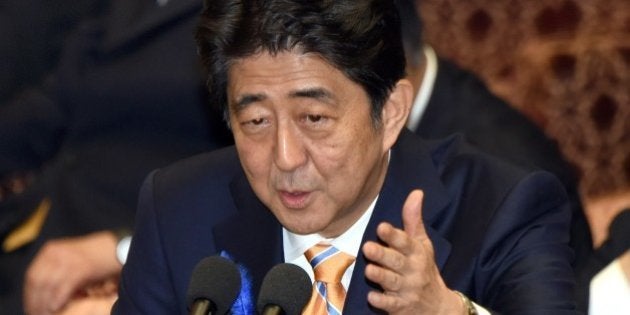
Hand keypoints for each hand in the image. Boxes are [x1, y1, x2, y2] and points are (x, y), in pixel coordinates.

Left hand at [24, 231, 121, 314]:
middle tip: (38, 313)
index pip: (32, 276)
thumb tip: (46, 294)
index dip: (30, 294)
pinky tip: (58, 308)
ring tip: (48, 313)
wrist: (119, 247)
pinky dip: (58, 301)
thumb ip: (57, 270)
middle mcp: (56, 253)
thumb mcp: (71, 258)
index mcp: (51, 250)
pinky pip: (62, 289)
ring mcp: (68, 260)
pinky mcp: (80, 268)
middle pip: (36, 282)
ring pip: (47, 287)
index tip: (32, 307)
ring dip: (45, 304)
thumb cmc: (97, 256)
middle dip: (35, 301)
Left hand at [362, 190, 463, 313]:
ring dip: (381, 276)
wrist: (438, 308)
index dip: (394, 235)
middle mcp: (413, 271)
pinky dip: (381, 301)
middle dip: (383, 255)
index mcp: (417, 253)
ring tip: (368, 269)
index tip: (381, 227)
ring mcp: (407, 290)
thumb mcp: (422, 245)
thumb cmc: (424, 269)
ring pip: (392, 282)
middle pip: (397, 262)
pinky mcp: (400, 307)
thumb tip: (416, 192)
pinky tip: (372, 296)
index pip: (406, 243)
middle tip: (367, 247)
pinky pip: (390, 304)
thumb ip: (414, 220)